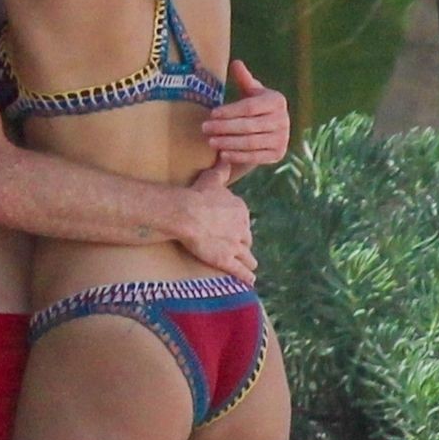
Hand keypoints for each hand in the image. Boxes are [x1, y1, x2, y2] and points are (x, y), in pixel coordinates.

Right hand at [177, 163, 256, 283]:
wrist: (188, 213)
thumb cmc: (198, 194)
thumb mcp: (212, 179)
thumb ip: (221, 170)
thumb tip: (225, 158)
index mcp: (240, 210)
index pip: (243, 220)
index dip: (238, 225)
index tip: (233, 228)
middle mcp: (242, 228)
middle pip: (246, 238)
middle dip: (243, 243)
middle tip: (239, 247)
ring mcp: (235, 246)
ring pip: (247, 256)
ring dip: (248, 261)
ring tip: (250, 266)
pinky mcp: (226, 260)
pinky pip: (239, 271)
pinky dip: (246, 276)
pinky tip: (250, 281)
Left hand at [202, 61, 289, 172]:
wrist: (269, 131)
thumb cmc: (255, 108)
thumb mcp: (250, 92)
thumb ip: (243, 79)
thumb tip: (236, 63)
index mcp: (277, 101)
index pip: (250, 107)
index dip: (229, 111)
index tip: (211, 113)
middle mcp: (283, 120)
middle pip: (249, 125)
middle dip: (224, 127)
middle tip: (205, 128)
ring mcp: (282, 138)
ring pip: (251, 142)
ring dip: (228, 143)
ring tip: (210, 141)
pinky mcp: (278, 154)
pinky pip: (255, 157)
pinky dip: (237, 156)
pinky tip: (222, 154)